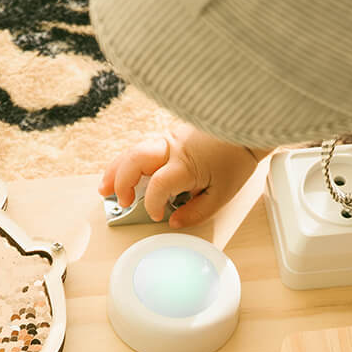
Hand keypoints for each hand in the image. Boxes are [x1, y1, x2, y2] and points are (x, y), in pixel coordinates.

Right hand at [98, 126, 264, 227]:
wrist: (246, 129)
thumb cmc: (236, 159)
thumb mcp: (222, 195)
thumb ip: (197, 212)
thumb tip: (175, 222)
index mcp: (186, 165)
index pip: (157, 186)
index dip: (152, 205)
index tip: (157, 215)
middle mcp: (172, 148)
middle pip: (134, 161)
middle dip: (121, 183)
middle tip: (122, 202)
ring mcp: (168, 138)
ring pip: (132, 151)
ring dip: (116, 170)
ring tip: (105, 188)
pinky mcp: (169, 134)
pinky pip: (141, 147)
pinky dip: (127, 161)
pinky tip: (121, 172)